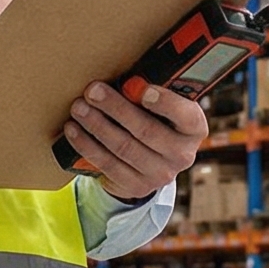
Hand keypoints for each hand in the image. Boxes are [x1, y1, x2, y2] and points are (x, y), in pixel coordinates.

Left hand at [63, 81, 205, 199]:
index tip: (142, 90)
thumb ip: (151, 93)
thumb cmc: (154, 120)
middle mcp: (183, 155)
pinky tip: (73, 130)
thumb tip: (125, 80)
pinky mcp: (137, 186)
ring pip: (123, 147)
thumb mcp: (163, 108)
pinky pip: (108, 164)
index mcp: (194, 129)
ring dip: (97, 125)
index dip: (166, 103)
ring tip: (78, 108)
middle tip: (92, 91)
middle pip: (146, 130)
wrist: (149, 164)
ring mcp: (160, 174)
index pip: (186, 116)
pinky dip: (87, 145)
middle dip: (116, 108)